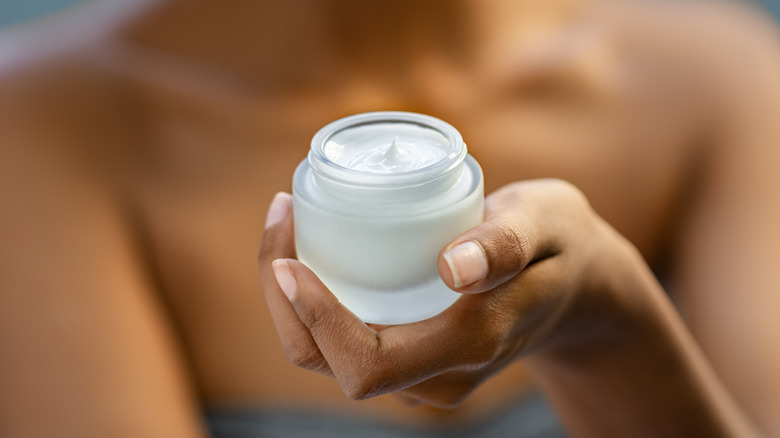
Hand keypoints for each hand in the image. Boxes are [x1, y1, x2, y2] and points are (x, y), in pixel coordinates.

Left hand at [259, 179, 635, 406]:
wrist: (577, 284)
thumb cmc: (562, 246)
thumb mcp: (548, 226)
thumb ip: (507, 245)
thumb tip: (452, 267)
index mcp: (469, 344)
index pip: (367, 363)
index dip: (316, 320)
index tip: (288, 259)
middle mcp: (437, 373)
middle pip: (328, 360)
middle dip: (284, 298)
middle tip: (282, 214)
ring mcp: (421, 369)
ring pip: (327, 352)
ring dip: (290, 294)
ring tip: (287, 218)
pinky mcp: (412, 353)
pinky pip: (342, 336)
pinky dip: (314, 294)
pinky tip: (315, 241)